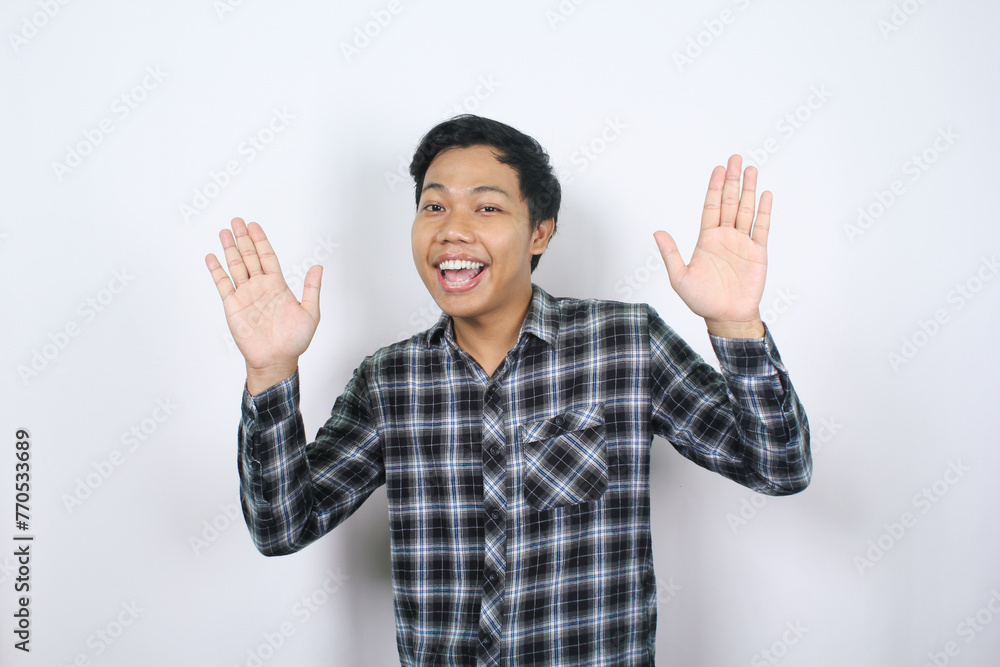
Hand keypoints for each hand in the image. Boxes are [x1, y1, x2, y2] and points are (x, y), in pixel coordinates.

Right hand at [205, 218, 322, 391]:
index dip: (260, 241)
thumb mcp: (310, 312)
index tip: (254, 226)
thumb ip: (312, 289)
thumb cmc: (294, 341)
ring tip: (224, 231)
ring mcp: (245, 295)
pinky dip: (216, 270)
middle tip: (237, 220)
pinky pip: (223, 284)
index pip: (267, 257)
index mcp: (277, 286)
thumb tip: (318, 267)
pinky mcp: (232, 305)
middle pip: (249, 256)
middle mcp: (260, 287)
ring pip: (235, 266)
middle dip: (243, 238)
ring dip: (230, 248)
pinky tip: (212, 256)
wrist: (276, 360)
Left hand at [653, 155, 768, 337]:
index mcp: (707, 240)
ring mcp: (742, 243)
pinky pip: (761, 228)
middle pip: (730, 202)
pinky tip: (766, 195)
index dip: (714, 188)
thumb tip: (657, 232)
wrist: (726, 317)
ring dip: (748, 190)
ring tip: (751, 169)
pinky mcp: (757, 253)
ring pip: (746, 210)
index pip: (711, 207)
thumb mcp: (680, 277)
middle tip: (735, 159)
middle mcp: (725, 237)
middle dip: (731, 180)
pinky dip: (764, 211)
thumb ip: (671, 254)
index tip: (717, 169)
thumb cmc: (702, 300)